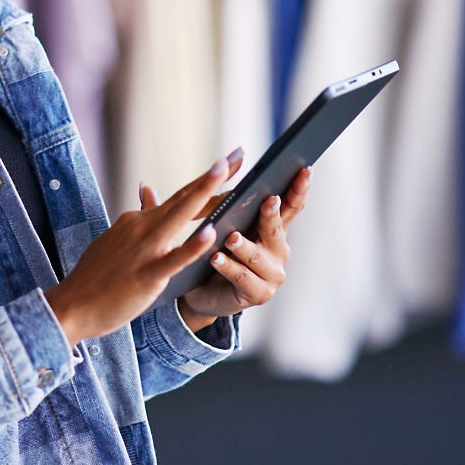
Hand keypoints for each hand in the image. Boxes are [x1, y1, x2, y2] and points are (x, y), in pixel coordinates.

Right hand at [45, 151, 243, 343]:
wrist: (72, 305)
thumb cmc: (94, 277)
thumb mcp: (115, 240)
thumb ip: (138, 217)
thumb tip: (147, 191)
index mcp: (136, 221)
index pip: (178, 199)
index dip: (205, 182)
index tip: (228, 165)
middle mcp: (141, 228)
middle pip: (184, 199)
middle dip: (213, 176)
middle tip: (237, 154)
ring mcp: (144, 250)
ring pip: (179, 216)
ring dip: (203, 193)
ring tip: (224, 172)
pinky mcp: (146, 276)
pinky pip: (173, 259)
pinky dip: (192, 245)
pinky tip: (211, 233)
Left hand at [176, 166, 312, 330]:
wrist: (198, 294)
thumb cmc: (207, 254)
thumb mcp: (207, 224)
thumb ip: (191, 204)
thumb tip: (161, 179)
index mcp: (270, 230)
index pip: (289, 206)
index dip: (297, 189)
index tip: (304, 169)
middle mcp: (277, 251)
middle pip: (277, 228)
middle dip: (271, 214)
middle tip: (267, 199)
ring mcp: (270, 274)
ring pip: (258, 256)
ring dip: (244, 245)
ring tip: (230, 236)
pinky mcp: (257, 294)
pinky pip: (241, 278)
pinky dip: (228, 267)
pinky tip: (215, 259)